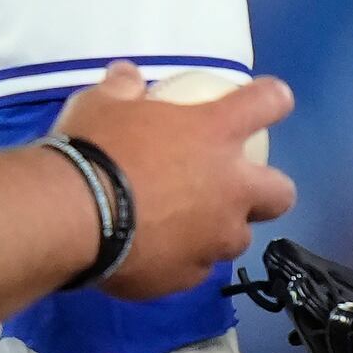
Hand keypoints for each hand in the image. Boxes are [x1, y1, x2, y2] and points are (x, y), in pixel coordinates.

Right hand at [53, 63, 296, 300]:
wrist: (71, 217)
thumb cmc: (94, 148)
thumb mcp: (102, 102)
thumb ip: (123, 88)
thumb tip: (127, 75)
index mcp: (216, 134)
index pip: (268, 103)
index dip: (272, 99)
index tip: (269, 101)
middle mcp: (230, 189)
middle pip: (281, 193)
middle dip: (269, 190)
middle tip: (235, 186)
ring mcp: (213, 238)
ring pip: (239, 239)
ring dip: (221, 230)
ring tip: (188, 226)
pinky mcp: (188, 277)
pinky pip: (195, 268)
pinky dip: (182, 259)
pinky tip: (154, 253)